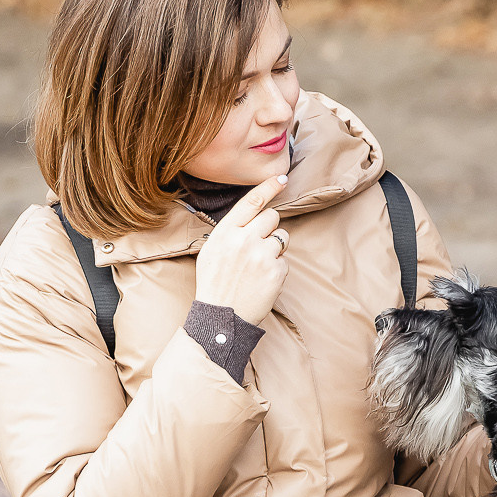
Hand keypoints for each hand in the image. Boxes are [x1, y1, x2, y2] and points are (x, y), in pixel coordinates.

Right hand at [194, 174, 288, 324]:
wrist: (221, 317)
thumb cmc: (215, 283)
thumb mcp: (212, 251)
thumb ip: (231, 231)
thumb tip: (253, 214)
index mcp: (225, 233)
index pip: (251, 201)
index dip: (269, 187)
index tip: (282, 178)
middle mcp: (244, 240)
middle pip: (272, 216)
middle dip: (270, 227)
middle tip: (258, 246)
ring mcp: (261, 255)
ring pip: (282, 237)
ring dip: (275, 248)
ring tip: (258, 266)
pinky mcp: (276, 272)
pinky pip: (285, 261)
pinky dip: (277, 270)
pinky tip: (262, 281)